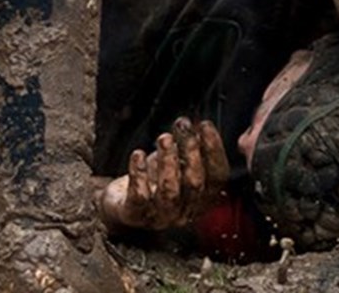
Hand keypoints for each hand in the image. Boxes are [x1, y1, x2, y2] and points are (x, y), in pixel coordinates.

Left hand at [97, 118, 229, 231]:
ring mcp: (161, 216)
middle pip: (194, 183)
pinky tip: (138, 154)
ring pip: (170, 191)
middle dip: (191, 152)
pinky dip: (139, 174)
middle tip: (183, 127)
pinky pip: (139, 197)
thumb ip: (186, 147)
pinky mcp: (135, 215)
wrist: (121, 206)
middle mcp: (185, 211)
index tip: (205, 125)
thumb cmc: (152, 181)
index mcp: (202, 198)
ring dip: (168, 161)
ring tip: (164, 138)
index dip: (214, 150)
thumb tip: (195, 122)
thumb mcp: (173, 162)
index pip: (217, 176)